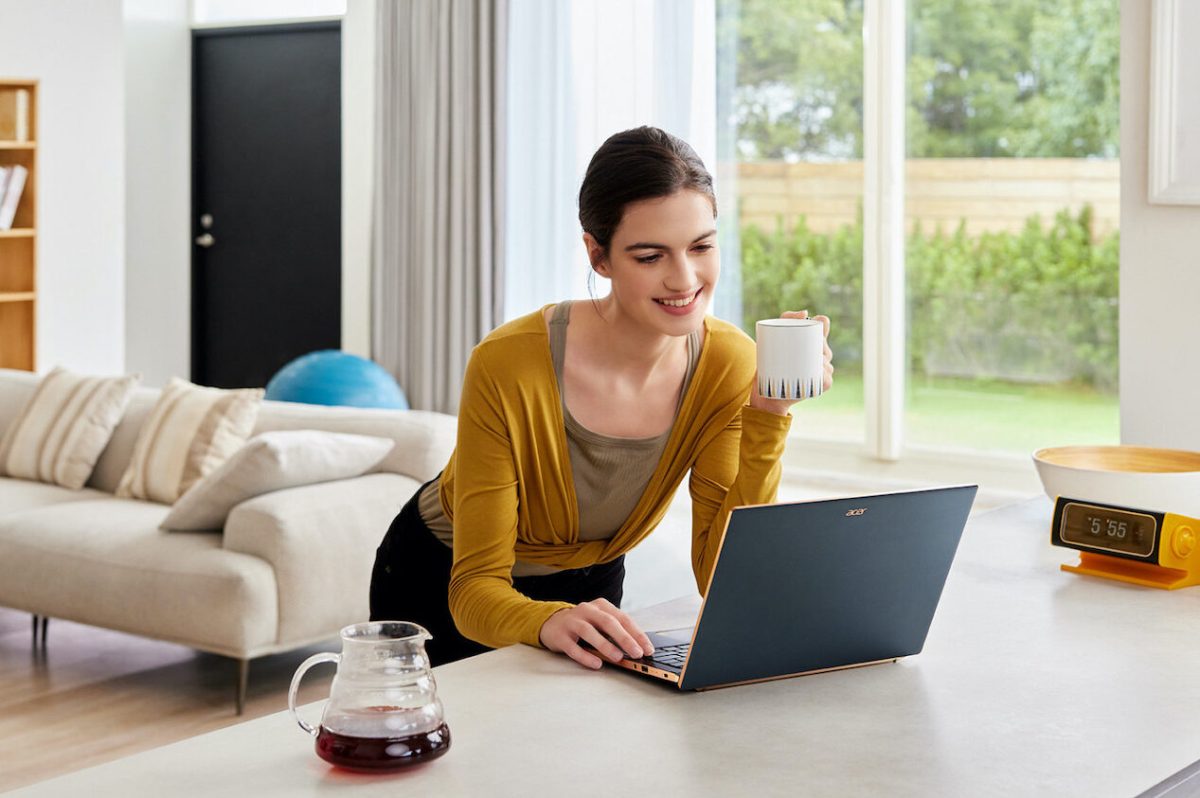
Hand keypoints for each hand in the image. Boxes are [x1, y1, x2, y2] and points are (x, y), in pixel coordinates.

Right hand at [539, 598, 654, 669]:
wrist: (552, 623)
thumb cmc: (583, 625)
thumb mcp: (600, 623)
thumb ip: (616, 632)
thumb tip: (637, 649)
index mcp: (601, 606)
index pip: (623, 618)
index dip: (637, 633)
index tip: (648, 648)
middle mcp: (587, 610)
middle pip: (608, 622)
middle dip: (624, 638)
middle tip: (636, 653)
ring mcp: (572, 621)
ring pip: (590, 632)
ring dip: (605, 645)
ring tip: (618, 658)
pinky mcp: (560, 635)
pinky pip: (573, 647)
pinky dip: (585, 656)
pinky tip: (596, 664)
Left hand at [749, 310, 833, 414]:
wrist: (766, 393)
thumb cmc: (769, 364)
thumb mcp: (771, 338)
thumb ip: (785, 319)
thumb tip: (805, 312)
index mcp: (812, 341)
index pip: (823, 325)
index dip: (821, 323)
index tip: (812, 324)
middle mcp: (821, 355)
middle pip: (824, 344)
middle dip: (816, 343)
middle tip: (798, 347)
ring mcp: (823, 370)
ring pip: (826, 361)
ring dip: (818, 359)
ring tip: (800, 362)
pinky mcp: (822, 385)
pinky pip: (827, 378)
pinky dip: (822, 375)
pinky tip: (817, 373)